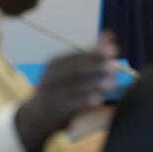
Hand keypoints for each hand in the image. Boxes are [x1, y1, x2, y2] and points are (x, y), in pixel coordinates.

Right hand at [15, 32, 117, 151]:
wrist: (37, 116)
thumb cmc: (59, 89)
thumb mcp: (70, 70)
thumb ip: (91, 54)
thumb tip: (110, 35)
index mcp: (56, 64)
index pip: (77, 55)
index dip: (96, 52)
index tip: (114, 50)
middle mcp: (51, 76)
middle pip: (76, 69)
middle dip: (96, 67)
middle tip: (114, 67)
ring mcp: (52, 93)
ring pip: (75, 87)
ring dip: (95, 85)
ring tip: (112, 84)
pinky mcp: (55, 110)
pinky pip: (72, 105)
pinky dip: (85, 102)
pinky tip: (99, 100)